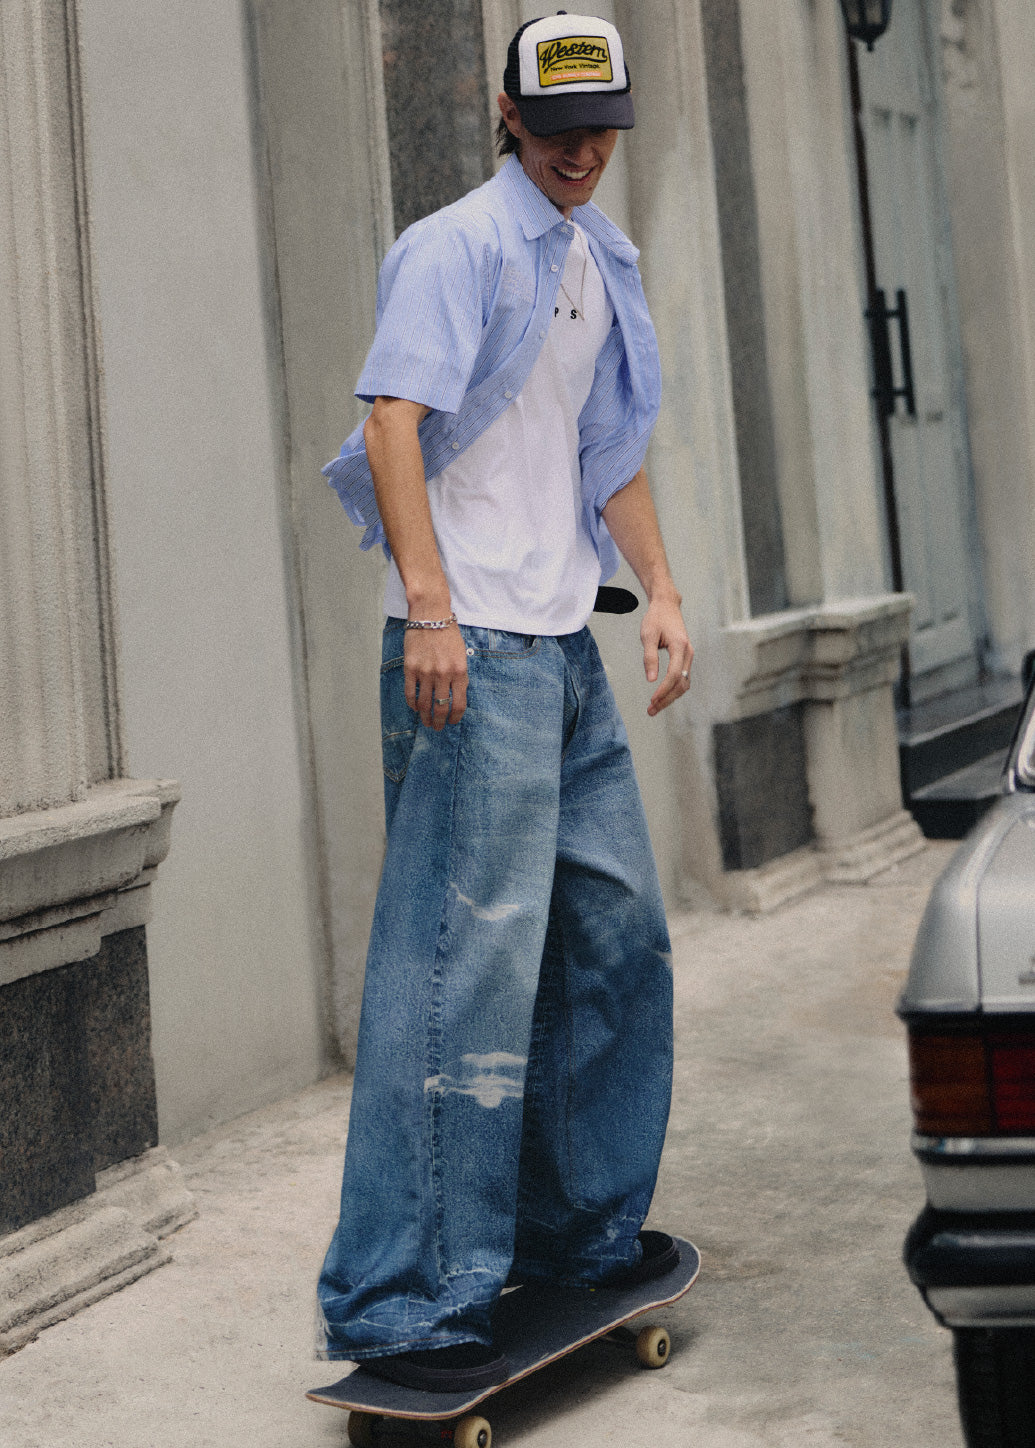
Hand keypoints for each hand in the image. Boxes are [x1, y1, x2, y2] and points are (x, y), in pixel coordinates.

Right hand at [404, 623, 468, 729]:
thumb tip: (456, 696)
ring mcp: (426, 672)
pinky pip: (410, 692)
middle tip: (437, 728)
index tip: (452, 722)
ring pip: (424, 703)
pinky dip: (412, 703)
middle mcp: (443, 674)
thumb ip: (460, 676)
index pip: (459, 704)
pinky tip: (414, 707)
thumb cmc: (448, 633)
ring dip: (425, 716)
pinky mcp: (411, 668)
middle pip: (441, 707)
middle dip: (440, 722)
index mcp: (460, 671)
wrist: (430, 614)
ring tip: (426, 721)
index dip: (455, 717)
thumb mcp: (462, 655)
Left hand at [641, 594, 692, 716]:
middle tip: (650, 710)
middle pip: (681, 683)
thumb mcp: (648, 635)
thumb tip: (651, 680)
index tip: (652, 700)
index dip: (663, 690)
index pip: (674, 674)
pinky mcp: (685, 658)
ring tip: (654, 708)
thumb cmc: (656, 619)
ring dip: (670, 697)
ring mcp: (689, 656)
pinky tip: (661, 697)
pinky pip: (682, 679)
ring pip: (684, 684)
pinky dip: (673, 690)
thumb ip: (649, 657)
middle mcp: (688, 653)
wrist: (667, 606)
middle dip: (667, 699)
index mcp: (680, 646)